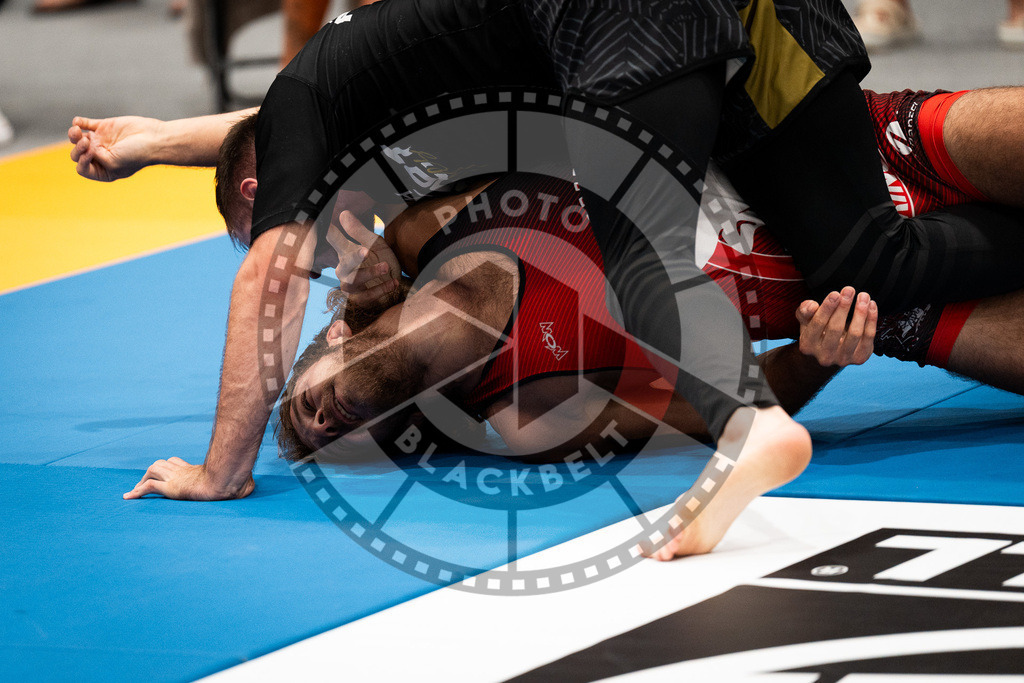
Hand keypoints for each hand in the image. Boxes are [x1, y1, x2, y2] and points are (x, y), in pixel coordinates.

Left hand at [68, 115, 162, 181]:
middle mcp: (100, 156)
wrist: (153, 138)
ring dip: (73, 134)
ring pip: (78, 138)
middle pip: (77, 153)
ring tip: (76, 130)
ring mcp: (101, 141)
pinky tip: (78, 122)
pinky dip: (78, 122)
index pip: (82, 169)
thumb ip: (94, 156)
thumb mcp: (113, 163)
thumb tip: (81, 143)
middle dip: (78, 147)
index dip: (82, 161)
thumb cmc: (137, 154)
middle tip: (87, 142)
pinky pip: (84, 124)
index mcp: (104, 170)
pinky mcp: (103, 126)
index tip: (91, 153)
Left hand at [123, 457, 254, 500]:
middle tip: (145, 482)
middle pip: (163, 464)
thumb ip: (244, 485)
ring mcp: (176, 478)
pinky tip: (129, 498)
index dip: (171, 467)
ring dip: (142, 480)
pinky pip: (149, 487)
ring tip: (135, 491)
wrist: (227, 481)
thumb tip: (252, 487)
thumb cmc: (235, 482)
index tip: (168, 473)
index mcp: (196, 470)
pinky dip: (137, 491)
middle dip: (153, 471)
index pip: (178, 463)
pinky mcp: (171, 488)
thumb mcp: (241, 483)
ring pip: (152, 471)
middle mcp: (184, 471)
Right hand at [326, 210, 401, 306]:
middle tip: (366, 250)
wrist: (394, 283)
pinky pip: (366, 296)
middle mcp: (344, 270)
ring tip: (387, 267)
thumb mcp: (374, 243)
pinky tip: (393, 282)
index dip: (328, 233)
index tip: (324, 224)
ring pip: (354, 281)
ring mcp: (350, 286)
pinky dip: (381, 289)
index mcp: (346, 252)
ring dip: (371, 273)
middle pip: (345, 263)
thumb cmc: (380, 260)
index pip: (333, 239)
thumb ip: (358, 231)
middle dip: (355, 257)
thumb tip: (343, 213)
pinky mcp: (359, 300)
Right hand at [796, 286, 877, 366]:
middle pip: (835, 329)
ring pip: (855, 333)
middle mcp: (824, 356)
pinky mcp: (859, 358)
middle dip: (844, 307)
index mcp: (807, 346)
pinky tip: (871, 305)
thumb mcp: (806, 321)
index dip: (827, 308)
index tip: (835, 293)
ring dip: (860, 312)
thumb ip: (805, 311)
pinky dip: (871, 320)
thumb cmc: (817, 332)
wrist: (829, 353)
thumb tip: (812, 305)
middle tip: (849, 290)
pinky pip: (868, 337)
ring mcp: (843, 359)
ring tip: (864, 296)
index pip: (817, 324)